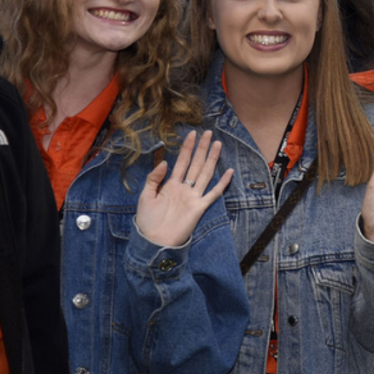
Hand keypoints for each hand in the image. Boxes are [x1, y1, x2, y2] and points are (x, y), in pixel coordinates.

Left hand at [135, 131, 235, 247]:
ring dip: (211, 159)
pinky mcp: (199, 208)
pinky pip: (213, 194)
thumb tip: (165, 163)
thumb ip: (154, 179)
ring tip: (217, 145)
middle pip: (195, 164)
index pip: (181, 161)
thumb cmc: (147, 221)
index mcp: (171, 184)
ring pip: (205, 174)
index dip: (187, 148)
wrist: (153, 241)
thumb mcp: (145, 196)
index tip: (192, 134)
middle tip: (208, 133)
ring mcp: (193, 197)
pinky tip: (228, 172)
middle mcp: (184, 188)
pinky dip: (222, 184)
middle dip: (201, 148)